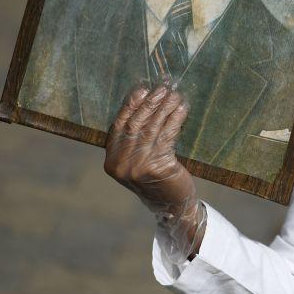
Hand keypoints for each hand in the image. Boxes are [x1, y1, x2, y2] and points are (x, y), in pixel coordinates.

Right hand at [105, 83, 204, 260]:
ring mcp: (136, 167)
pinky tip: (182, 110)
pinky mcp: (156, 167)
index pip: (119, 125)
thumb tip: (145, 101)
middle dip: (150, 103)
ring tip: (175, 95)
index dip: (130, 105)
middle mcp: (120, 164)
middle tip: (163, 88)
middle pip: (135, 124)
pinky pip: (167, 137)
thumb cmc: (157, 178)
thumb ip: (135, 139)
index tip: (142, 89)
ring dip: (165, 108)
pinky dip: (175, 121)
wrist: (172, 205)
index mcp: (111, 160)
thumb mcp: (138, 160)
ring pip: (152, 129)